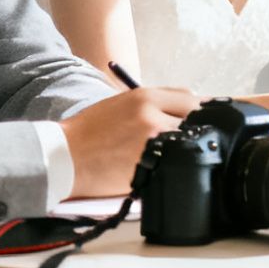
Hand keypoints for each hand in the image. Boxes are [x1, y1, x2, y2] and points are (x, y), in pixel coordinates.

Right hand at [58, 86, 199, 196]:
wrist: (64, 157)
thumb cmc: (91, 130)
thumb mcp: (123, 103)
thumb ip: (155, 103)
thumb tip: (190, 107)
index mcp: (145, 97)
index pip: (191, 99)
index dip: (200, 110)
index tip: (204, 118)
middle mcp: (152, 118)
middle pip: (195, 122)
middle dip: (195, 129)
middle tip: (192, 138)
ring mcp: (153, 146)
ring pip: (188, 144)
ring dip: (186, 148)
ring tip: (178, 153)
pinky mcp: (149, 170)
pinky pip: (175, 164)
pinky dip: (175, 165)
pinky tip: (167, 166)